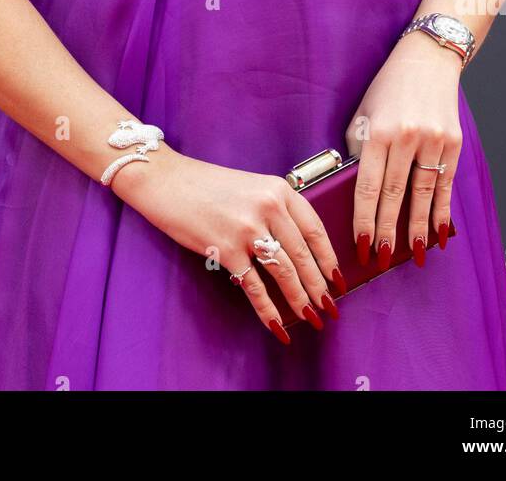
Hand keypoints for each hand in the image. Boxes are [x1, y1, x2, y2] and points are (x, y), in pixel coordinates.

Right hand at [111, 147, 343, 340]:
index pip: (314, 229)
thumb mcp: (251, 187)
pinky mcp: (226, 249)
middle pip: (303, 255)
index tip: (338, 278)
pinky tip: (278, 326)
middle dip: (319, 286)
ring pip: (284, 273)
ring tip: (311, 318)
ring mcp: (247, 228)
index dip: (329, 258)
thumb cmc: (206, 185)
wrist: (167, 181)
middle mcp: (268, 207)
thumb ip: (274, 210)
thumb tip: (296, 250)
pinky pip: (254, 287)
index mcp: (278, 189)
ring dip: (301, 300)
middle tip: (330, 308)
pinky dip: (268, 310)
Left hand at [346, 32, 462, 266]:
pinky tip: (440, 234)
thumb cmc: (387, 89)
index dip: (365, 220)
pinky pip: (446, 185)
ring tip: (413, 256)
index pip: (369, 186)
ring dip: (417, 229)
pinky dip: (443, 212)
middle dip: (388, 232)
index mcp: (380, 131)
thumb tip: (359, 192)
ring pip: (424, 194)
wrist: (427, 60)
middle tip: (381, 259)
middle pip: (396, 195)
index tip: (361, 246)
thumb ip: (360, 151)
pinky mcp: (453, 143)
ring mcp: (434, 141)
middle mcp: (408, 137)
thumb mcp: (363, 114)